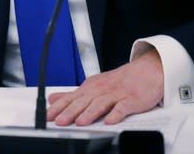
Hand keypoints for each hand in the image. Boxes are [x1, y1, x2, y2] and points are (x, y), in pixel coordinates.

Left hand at [47, 49, 163, 125]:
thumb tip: (52, 99)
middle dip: (70, 112)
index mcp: (89, 88)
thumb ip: (72, 94)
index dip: (58, 107)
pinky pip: (123, 107)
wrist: (146, 70)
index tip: (47, 116)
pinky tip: (110, 121)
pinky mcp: (132, 99)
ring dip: (89, 113)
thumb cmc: (118, 81)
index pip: (70, 98)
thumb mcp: (92, 85)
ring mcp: (116, 94)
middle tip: (59, 121)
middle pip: (83, 102)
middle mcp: (100, 90)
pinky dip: (116, 114)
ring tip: (80, 122)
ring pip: (100, 104)